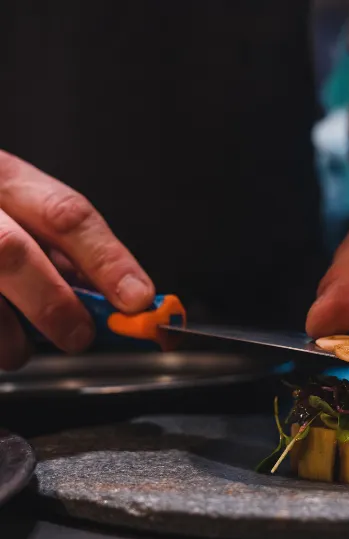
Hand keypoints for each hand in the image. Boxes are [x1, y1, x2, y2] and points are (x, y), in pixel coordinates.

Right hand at [0, 151, 154, 369]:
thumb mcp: (25, 215)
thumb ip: (67, 253)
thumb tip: (120, 297)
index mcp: (7, 179)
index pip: (66, 215)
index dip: (107, 260)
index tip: (137, 298)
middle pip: (9, 251)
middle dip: (52, 303)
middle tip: (79, 337)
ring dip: (6, 336)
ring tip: (18, 351)